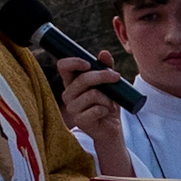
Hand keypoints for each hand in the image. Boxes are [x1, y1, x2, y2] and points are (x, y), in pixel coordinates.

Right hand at [55, 57, 133, 172]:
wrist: (111, 128)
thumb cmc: (108, 104)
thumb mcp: (110, 84)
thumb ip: (106, 68)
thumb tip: (104, 53)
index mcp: (72, 82)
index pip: (63, 67)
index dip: (74, 62)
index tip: (89, 64)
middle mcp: (68, 94)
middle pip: (83, 79)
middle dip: (103, 76)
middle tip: (117, 78)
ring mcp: (72, 108)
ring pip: (93, 94)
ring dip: (107, 98)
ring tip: (109, 104)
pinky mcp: (80, 121)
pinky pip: (97, 109)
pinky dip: (106, 109)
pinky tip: (105, 113)